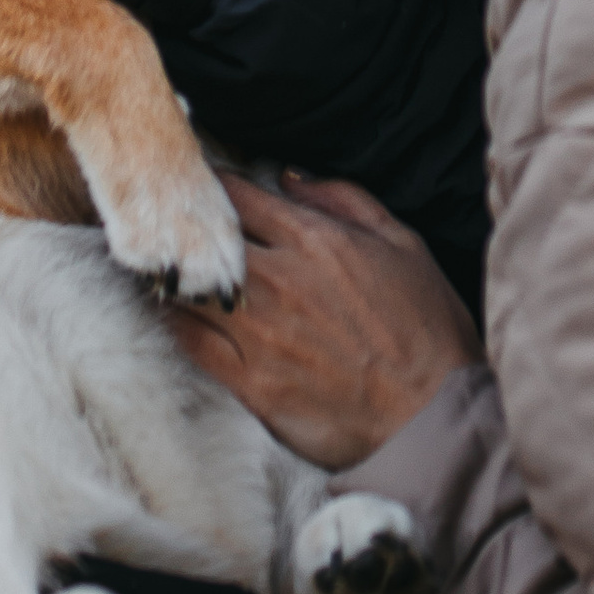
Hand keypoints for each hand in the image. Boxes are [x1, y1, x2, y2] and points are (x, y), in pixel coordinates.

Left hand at [169, 171, 482, 467]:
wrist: (433, 416)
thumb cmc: (427, 327)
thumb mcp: (402, 242)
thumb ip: (344, 200)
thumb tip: (290, 177)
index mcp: (315, 240)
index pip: (237, 196)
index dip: (211, 186)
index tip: (198, 186)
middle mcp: (279, 280)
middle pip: (202, 240)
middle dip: (181, 230)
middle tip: (166, 227)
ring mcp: (260, 333)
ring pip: (187, 291)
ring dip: (170, 277)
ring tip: (159, 269)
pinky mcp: (252, 383)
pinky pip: (191, 344)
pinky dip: (174, 324)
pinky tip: (169, 315)